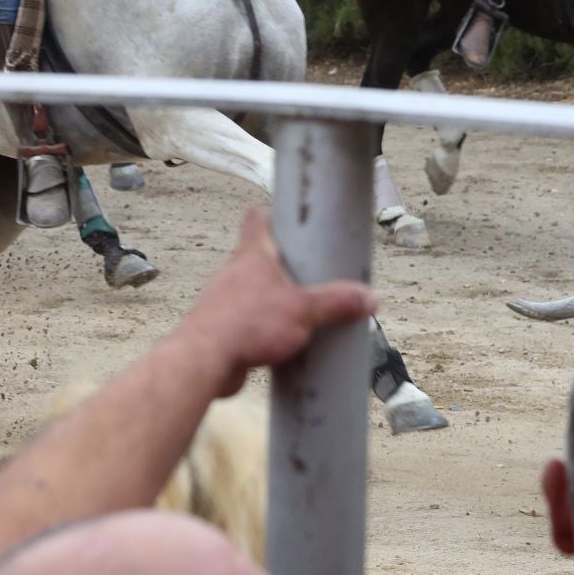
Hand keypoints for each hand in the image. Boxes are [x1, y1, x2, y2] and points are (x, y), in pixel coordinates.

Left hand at [173, 208, 377, 394]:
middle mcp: (234, 271)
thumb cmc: (247, 324)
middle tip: (308, 270)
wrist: (204, 361)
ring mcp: (223, 298)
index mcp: (253, 254)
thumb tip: (370, 297)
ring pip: (250, 287)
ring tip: (298, 308)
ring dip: (271, 295)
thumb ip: (338, 302)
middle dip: (281, 262)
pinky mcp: (220, 325)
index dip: (273, 213)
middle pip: (257, 254)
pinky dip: (261, 324)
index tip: (291, 218)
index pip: (257, 217)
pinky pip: (245, 318)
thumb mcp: (304, 311)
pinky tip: (278, 339)